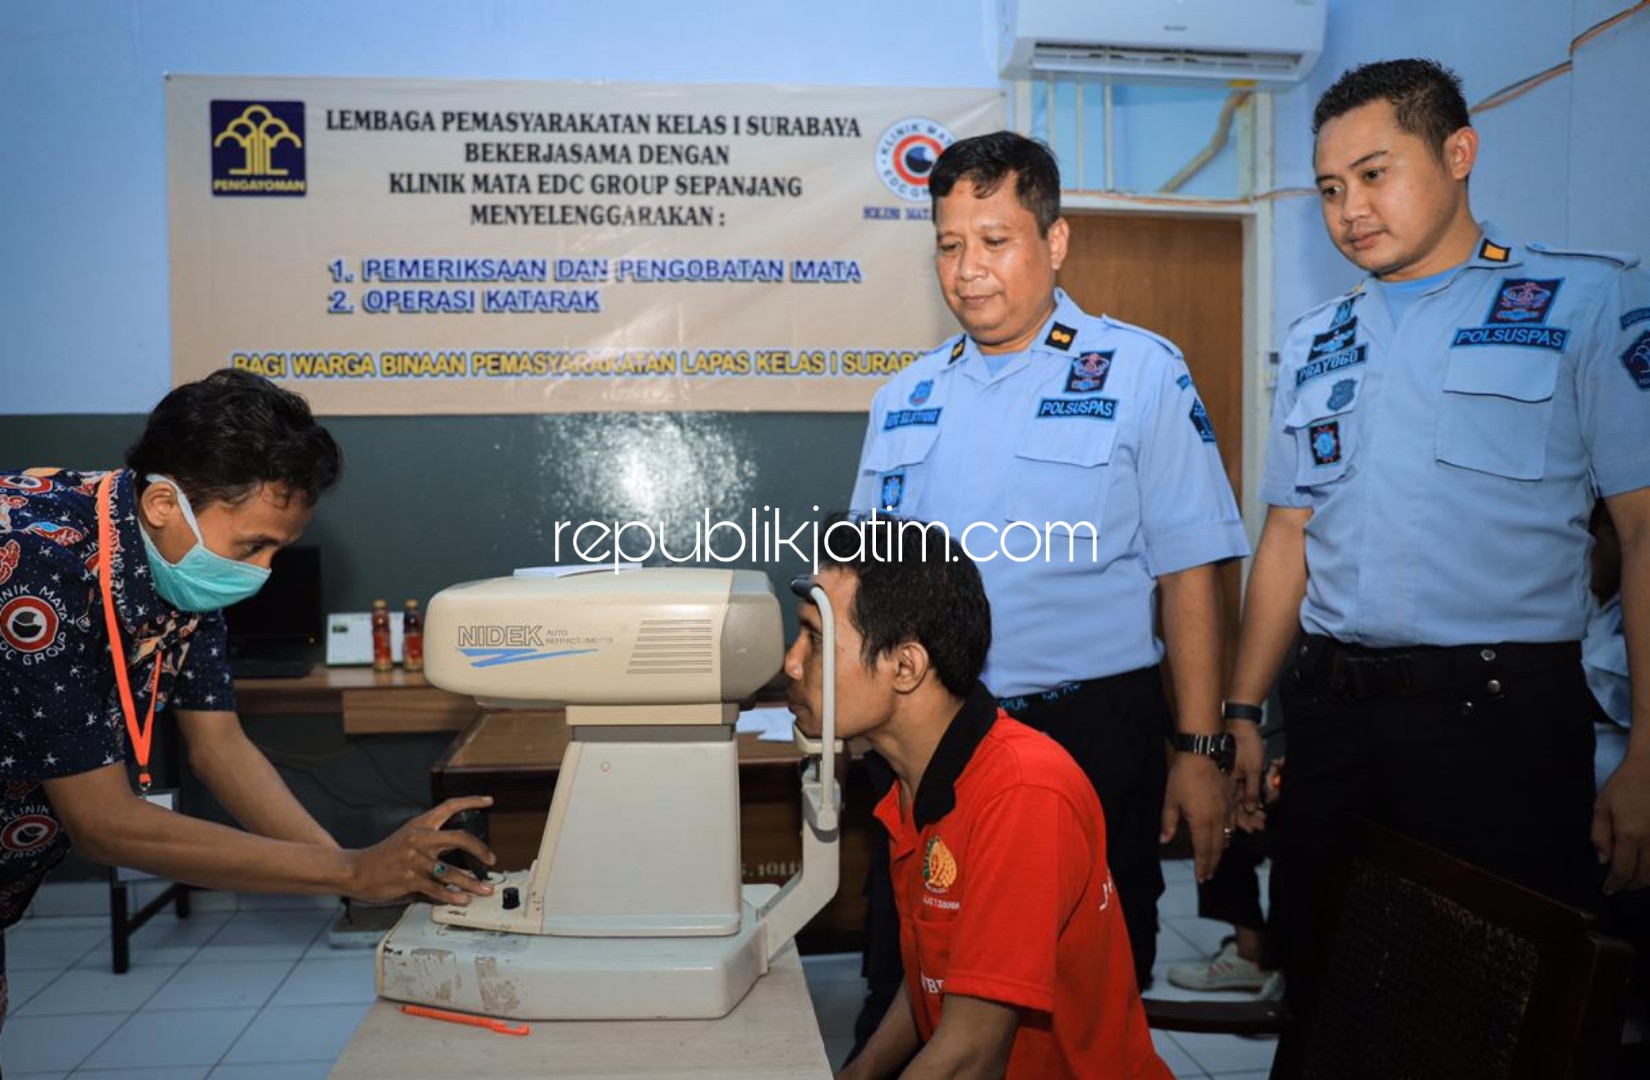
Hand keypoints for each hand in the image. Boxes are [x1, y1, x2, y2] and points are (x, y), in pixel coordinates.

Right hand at [345, 796, 497, 904]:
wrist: (356, 870)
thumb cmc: (383, 857)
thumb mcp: (407, 840)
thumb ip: (431, 845)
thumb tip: (459, 859)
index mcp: (420, 825)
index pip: (449, 806)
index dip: (471, 801)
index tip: (488, 801)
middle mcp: (420, 839)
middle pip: (460, 837)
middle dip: (480, 849)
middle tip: (491, 859)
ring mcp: (415, 859)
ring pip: (452, 871)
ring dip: (472, 883)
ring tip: (484, 889)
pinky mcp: (410, 879)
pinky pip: (437, 889)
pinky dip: (452, 896)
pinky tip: (462, 899)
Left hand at [1161, 753, 1232, 883]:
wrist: (1204, 753)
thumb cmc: (1184, 776)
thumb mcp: (1170, 800)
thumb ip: (1168, 822)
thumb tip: (1164, 840)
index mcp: (1202, 822)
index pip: (1204, 851)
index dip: (1203, 866)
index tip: (1202, 878)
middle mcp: (1218, 820)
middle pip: (1218, 847)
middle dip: (1213, 863)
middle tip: (1210, 874)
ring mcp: (1228, 810)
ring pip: (1227, 836)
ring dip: (1222, 850)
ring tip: (1216, 858)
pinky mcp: (1233, 800)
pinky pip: (1233, 823)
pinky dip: (1229, 834)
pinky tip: (1226, 835)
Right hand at [1228, 720, 1266, 832]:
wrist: (1239, 721)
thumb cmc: (1245, 744)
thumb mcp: (1253, 768)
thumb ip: (1251, 790)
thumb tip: (1250, 809)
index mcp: (1228, 783)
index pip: (1234, 808)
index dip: (1244, 821)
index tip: (1253, 829)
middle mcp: (1226, 783)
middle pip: (1234, 807)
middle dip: (1247, 818)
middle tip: (1259, 825)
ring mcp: (1228, 777)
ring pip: (1235, 800)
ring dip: (1248, 810)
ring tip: (1260, 817)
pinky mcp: (1232, 771)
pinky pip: (1237, 790)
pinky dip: (1246, 798)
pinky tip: (1253, 804)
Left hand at [1593, 755, 1649, 893]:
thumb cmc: (1625, 784)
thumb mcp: (1602, 806)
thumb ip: (1600, 835)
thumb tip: (1603, 861)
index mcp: (1630, 835)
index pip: (1623, 870)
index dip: (1615, 884)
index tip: (1608, 890)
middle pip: (1645, 875)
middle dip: (1631, 884)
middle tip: (1621, 886)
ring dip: (1647, 879)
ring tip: (1634, 879)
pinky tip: (1648, 865)